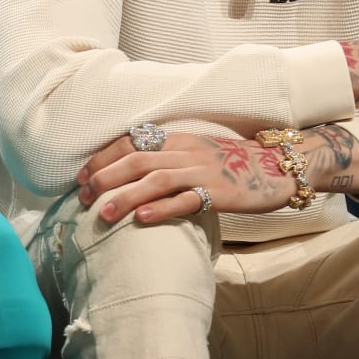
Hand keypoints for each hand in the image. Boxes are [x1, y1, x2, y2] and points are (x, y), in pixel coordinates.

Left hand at [78, 133, 298, 224]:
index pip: (132, 142)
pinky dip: (162, 208)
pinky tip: (143, 219)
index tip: (80, 177)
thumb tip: (129, 172)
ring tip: (103, 214)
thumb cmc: (233, 163)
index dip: (103, 159)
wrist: (277, 167)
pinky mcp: (219, 192)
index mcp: (178, 139)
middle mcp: (186, 152)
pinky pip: (187, 199)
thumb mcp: (196, 152)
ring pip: (156, 180)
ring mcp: (203, 171)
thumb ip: (167, 158)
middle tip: (82, 198)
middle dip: (105, 178)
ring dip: (126, 196)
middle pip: (137, 160)